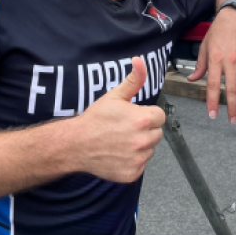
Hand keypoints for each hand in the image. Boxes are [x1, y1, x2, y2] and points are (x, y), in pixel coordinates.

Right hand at [72, 57, 165, 182]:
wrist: (75, 144)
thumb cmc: (95, 119)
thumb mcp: (114, 96)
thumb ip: (133, 80)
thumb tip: (140, 60)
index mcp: (143, 119)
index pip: (160, 116)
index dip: (147, 115)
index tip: (133, 116)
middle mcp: (143, 140)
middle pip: (157, 133)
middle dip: (145, 130)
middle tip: (125, 129)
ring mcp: (138, 159)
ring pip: (150, 149)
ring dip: (140, 146)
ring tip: (120, 141)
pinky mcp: (132, 174)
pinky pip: (141, 165)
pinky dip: (133, 161)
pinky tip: (118, 154)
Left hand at [188, 8, 235, 122]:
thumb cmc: (219, 30)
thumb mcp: (205, 46)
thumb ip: (200, 65)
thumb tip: (192, 79)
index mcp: (215, 59)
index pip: (213, 85)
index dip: (212, 101)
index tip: (213, 114)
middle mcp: (230, 62)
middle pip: (231, 89)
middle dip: (232, 107)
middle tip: (233, 120)